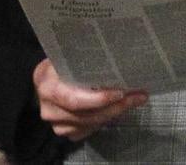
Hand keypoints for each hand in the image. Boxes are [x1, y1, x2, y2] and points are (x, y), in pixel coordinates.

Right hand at [32, 59, 146, 140]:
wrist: (48, 79)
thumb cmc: (60, 63)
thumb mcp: (67, 56)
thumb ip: (84, 59)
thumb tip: (116, 54)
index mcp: (47, 85)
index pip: (74, 99)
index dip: (98, 99)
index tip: (120, 92)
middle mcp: (48, 108)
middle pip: (86, 115)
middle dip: (115, 107)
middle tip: (138, 96)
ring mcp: (55, 122)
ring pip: (90, 124)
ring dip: (114, 113)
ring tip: (134, 99)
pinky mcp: (64, 130)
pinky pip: (89, 130)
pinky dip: (106, 119)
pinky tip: (118, 107)